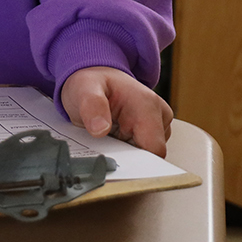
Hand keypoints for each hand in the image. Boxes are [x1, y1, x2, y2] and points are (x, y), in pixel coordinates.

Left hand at [59, 66, 173, 156]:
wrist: (94, 76)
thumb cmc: (91, 81)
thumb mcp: (84, 89)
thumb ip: (92, 106)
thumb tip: (100, 129)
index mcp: (147, 104)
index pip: (154, 149)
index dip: (137, 164)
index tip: (116, 165)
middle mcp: (158, 113)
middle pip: (152, 155)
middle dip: (129, 159)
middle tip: (105, 147)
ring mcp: (157, 122)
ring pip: (148, 155)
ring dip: (128, 155)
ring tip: (108, 140)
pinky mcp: (152, 130)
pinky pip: (143, 150)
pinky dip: (128, 152)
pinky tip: (113, 141)